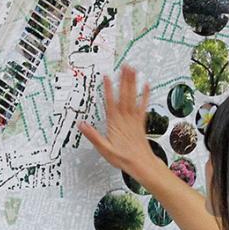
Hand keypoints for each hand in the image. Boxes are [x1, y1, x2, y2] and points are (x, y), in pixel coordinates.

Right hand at [78, 66, 163, 182]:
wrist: (141, 163)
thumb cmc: (123, 158)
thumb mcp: (104, 149)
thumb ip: (93, 136)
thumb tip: (82, 125)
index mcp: (115, 123)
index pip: (111, 102)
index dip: (108, 89)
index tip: (107, 77)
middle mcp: (125, 118)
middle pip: (124, 95)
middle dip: (124, 80)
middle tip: (124, 66)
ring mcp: (134, 119)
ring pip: (133, 97)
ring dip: (133, 83)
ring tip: (133, 70)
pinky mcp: (141, 122)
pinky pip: (143, 106)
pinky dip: (145, 95)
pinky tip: (146, 86)